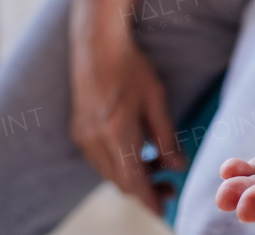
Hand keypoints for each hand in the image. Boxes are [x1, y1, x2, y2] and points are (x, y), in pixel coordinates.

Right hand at [69, 0, 183, 212]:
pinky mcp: (78, 130)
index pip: (133, 181)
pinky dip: (117, 163)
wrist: (97, 44)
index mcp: (118, 133)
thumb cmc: (132, 68)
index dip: (149, 199)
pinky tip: (135, 149)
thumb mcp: (156, 100)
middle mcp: (95, 140)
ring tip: (156, 162)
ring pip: (108, 172)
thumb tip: (177, 167)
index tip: (164, 210)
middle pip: (120, 182)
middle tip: (168, 184)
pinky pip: (99, 160)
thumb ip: (167, 137)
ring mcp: (83, 136)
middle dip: (144, 188)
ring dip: (131, 175)